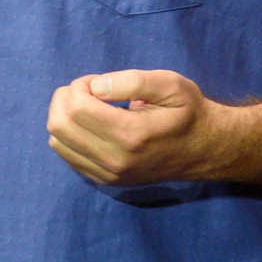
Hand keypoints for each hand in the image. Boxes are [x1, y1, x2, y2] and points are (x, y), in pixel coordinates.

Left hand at [46, 69, 222, 187]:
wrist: (203, 149)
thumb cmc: (187, 111)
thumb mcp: (171, 84)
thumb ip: (133, 81)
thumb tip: (96, 86)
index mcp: (131, 135)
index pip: (76, 108)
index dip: (79, 86)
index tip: (97, 82)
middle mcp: (116, 160)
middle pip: (59, 125)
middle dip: (66, 99)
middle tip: (89, 91)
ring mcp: (108, 174)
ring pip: (57, 142)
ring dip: (65, 116)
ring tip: (90, 107)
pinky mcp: (104, 180)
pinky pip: (67, 155)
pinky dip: (70, 134)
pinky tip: (92, 125)